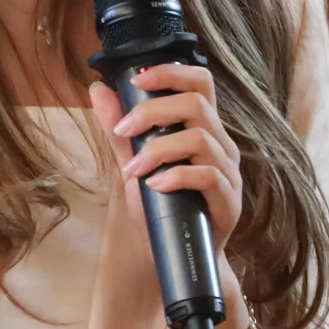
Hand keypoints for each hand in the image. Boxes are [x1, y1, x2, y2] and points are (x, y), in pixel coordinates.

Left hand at [88, 64, 244, 247]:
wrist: (174, 255)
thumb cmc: (160, 206)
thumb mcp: (134, 163)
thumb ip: (120, 129)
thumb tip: (98, 89)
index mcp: (203, 128)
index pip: (200, 83)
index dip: (171, 72)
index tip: (135, 79)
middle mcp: (221, 145)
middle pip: (198, 104)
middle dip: (154, 111)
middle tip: (122, 130)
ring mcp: (228, 173)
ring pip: (201, 139)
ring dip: (158, 149)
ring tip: (132, 169)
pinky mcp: (229, 201)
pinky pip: (209, 176)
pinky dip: (176, 176)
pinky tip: (154, 185)